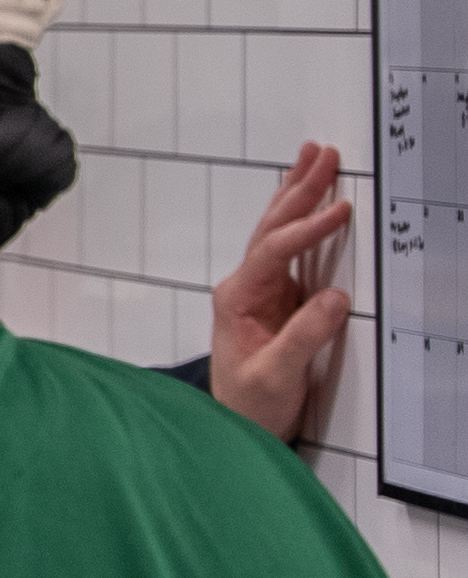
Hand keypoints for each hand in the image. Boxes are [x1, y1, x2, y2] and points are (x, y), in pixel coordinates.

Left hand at [211, 142, 353, 443]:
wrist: (239, 423)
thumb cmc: (250, 404)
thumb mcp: (276, 376)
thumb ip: (303, 338)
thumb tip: (335, 299)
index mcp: (238, 298)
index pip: (274, 252)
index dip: (307, 229)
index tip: (339, 211)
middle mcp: (246, 286)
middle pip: (272, 227)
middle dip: (299, 189)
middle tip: (322, 153)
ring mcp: (262, 289)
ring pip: (279, 230)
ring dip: (297, 193)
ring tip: (312, 156)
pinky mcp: (280, 297)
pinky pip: (292, 248)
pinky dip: (303, 218)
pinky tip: (309, 197)